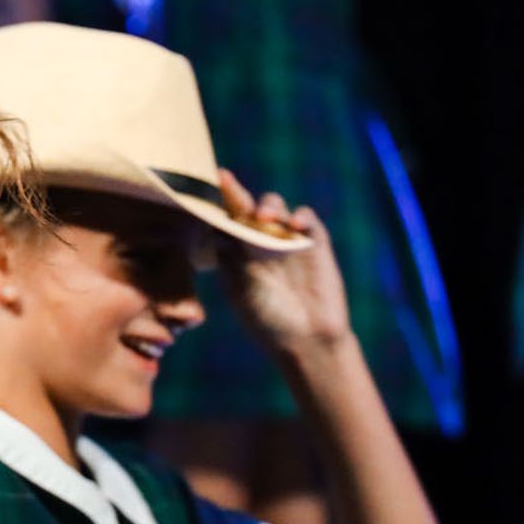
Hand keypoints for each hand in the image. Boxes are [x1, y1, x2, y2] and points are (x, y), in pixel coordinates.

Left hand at [214, 171, 349, 356]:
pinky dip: (300, 216)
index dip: (218, 203)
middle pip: (248, 208)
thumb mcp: (240, 289)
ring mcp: (288, 240)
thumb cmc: (267, 320)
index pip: (226, 220)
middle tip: (227, 182)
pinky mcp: (314, 243)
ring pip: (276, 208)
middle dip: (237, 193)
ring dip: (268, 205)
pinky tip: (293, 224)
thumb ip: (229, 257)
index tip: (209, 185)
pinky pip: (306, 220)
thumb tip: (213, 225)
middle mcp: (261, 241)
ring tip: (264, 215)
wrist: (306, 340)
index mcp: (239, 252)